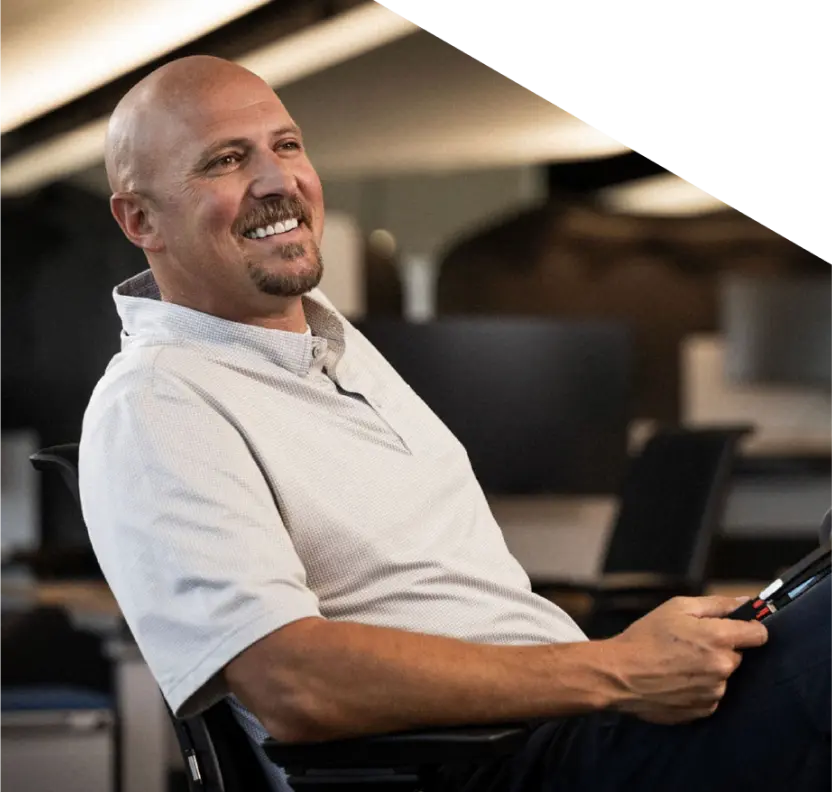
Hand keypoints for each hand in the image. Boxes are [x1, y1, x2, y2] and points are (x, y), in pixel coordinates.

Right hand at [605, 596, 767, 724]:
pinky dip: (699, 688)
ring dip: (709, 670)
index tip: (735, 627)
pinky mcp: (704, 710)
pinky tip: (677, 680)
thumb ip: (716, 604)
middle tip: (691, 644)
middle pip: (737, 655)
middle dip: (721, 649)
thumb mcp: (677, 608)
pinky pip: (711, 695)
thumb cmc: (645, 637)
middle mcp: (722, 667)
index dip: (747, 628)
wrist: (620, 674)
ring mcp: (715, 692)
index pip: (759, 634)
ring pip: (723, 676)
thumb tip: (746, 602)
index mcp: (719, 638)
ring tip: (679, 664)